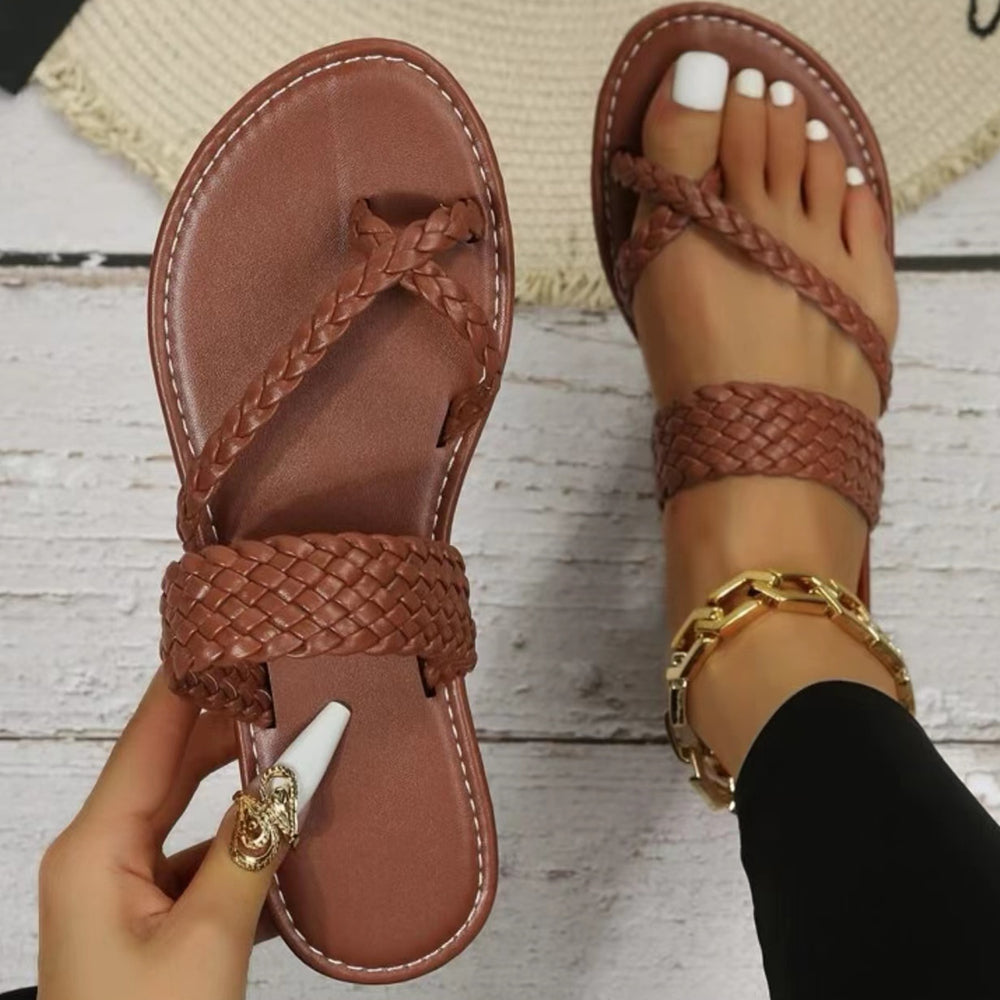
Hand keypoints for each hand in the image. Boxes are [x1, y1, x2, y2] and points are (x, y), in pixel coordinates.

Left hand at [37, 674, 347, 999]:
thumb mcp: (207, 940)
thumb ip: (254, 846)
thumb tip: (299, 771)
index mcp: (92, 849)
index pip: (150, 733)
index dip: (193, 679)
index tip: (237, 632)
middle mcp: (98, 857)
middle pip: (170, 763)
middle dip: (231, 724)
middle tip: (291, 683)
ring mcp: (121, 890)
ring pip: (187, 810)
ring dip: (242, 784)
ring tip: (300, 744)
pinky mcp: (148, 920)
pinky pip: (197, 856)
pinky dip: (241, 839)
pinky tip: (288, 830)